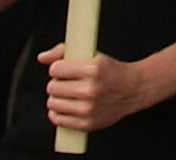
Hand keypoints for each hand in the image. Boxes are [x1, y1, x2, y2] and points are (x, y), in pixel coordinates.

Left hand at [36, 43, 157, 130]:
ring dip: (56, 98)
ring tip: (66, 94)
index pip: (56, 69)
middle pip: (52, 87)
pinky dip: (57, 113)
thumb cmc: (111, 71)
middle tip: (65, 82)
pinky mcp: (87, 123)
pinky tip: (64, 106)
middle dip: (56, 83)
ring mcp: (88, 109)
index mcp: (93, 69)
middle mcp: (90, 90)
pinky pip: (58, 119)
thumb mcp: (92, 54)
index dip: (57, 68)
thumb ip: (64, 52)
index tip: (62, 69)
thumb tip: (42, 57)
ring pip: (53, 103)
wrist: (132, 90)